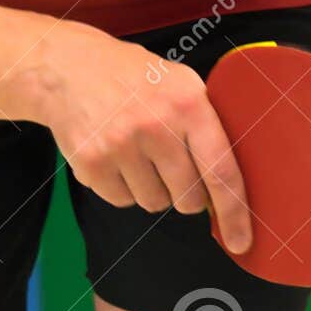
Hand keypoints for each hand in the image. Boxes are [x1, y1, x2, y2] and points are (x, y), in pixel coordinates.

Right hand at [21, 25, 251, 251]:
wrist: (69, 68)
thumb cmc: (135, 79)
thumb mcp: (182, 84)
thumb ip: (209, 128)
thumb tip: (228, 191)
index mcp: (189, 103)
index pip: (221, 171)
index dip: (234, 212)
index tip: (241, 242)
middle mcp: (156, 124)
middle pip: (189, 197)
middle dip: (188, 194)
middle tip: (172, 166)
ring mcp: (121, 145)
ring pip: (155, 203)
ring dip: (153, 189)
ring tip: (139, 153)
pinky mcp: (91, 163)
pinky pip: (123, 201)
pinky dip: (123, 187)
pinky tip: (116, 156)